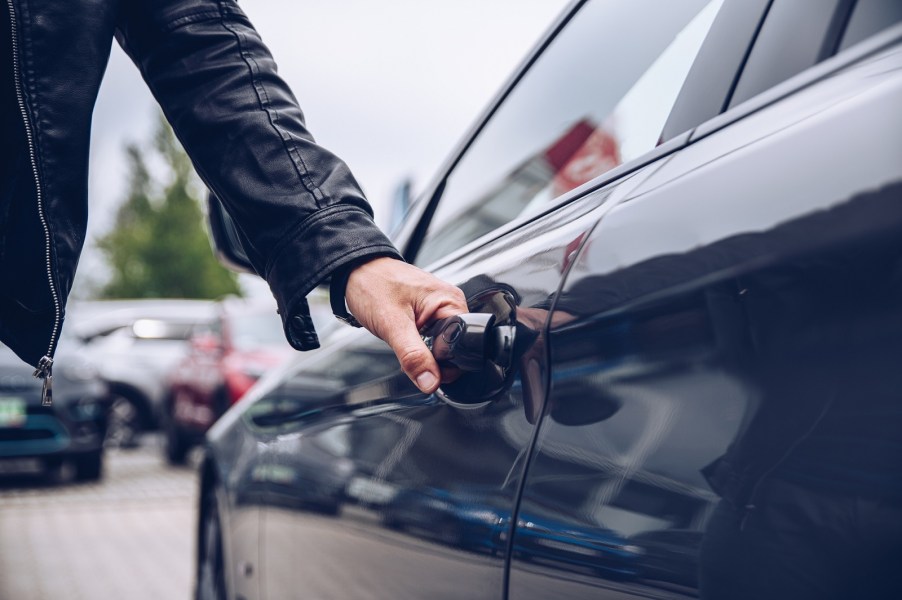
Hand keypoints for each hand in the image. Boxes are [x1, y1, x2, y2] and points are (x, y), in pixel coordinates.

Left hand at [344, 257, 467, 392]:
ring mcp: (439, 310)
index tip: (424, 365)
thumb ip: (413, 355)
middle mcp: (449, 305)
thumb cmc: (372, 285)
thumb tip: (431, 382)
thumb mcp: (392, 324)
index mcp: (450, 302)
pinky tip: (403, 336)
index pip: (463, 346)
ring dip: (421, 352)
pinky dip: (416, 344)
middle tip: (407, 347)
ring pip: (440, 347)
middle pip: (453, 350)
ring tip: (403, 337)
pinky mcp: (428, 315)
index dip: (445, 363)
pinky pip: (430, 340)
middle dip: (431, 359)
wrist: (355, 272)